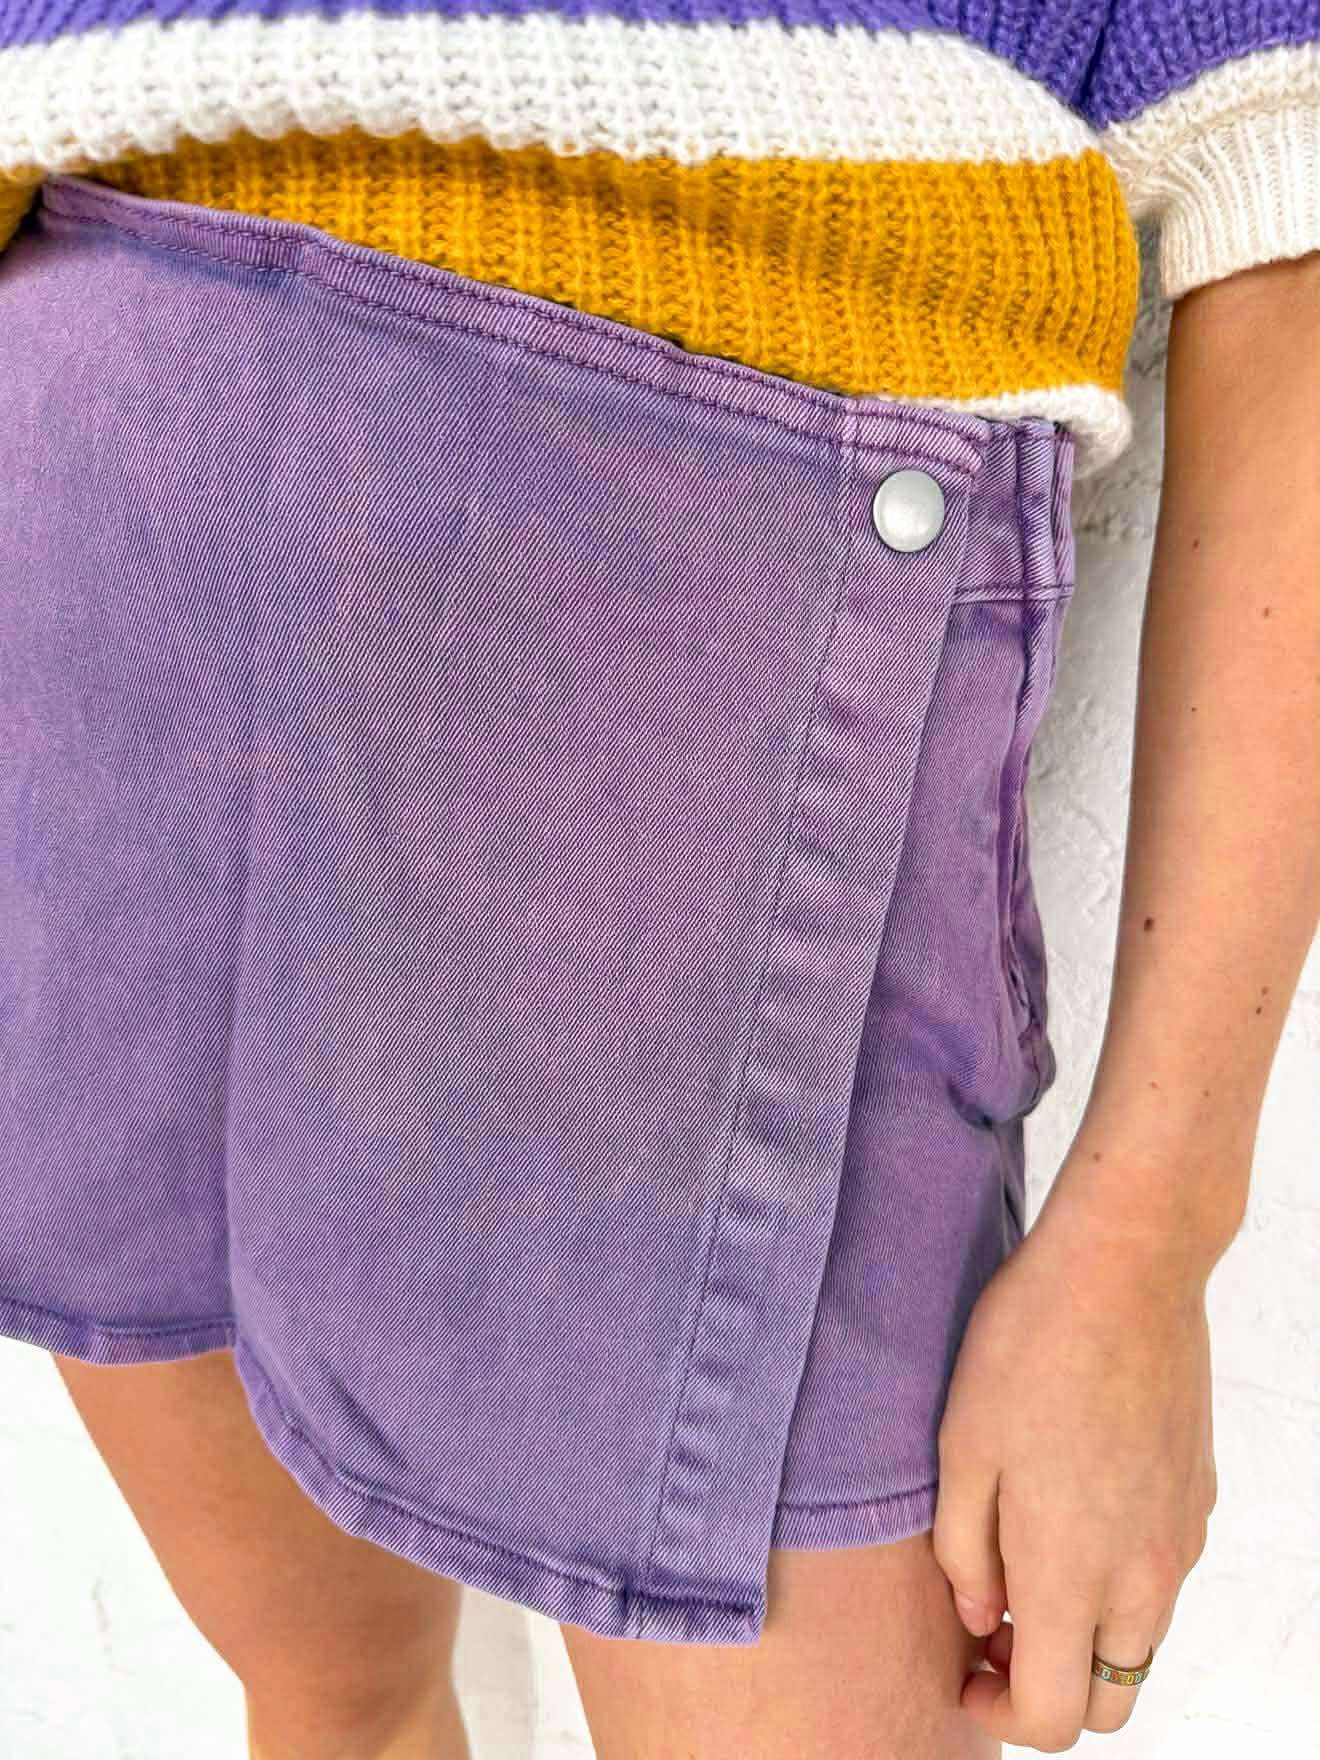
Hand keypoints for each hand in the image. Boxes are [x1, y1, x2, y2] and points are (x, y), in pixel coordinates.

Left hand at [930, 1155, 1218, 1751]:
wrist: (1126, 1268)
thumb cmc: (1029, 1348)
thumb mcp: (961, 1448)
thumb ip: (964, 1553)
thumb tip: (980, 1618)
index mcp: (1072, 1574)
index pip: (1052, 1717)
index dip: (999, 1715)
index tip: (964, 1672)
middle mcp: (1142, 1576)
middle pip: (1108, 1700)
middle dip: (1047, 1690)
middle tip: (992, 1631)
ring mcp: (1180, 1538)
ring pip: (1139, 1641)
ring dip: (1085, 1637)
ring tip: (1024, 1564)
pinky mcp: (1198, 1497)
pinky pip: (1161, 1577)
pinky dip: (1118, 1582)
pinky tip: (1069, 1510)